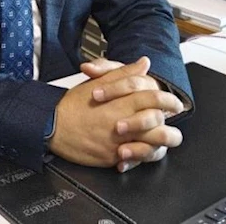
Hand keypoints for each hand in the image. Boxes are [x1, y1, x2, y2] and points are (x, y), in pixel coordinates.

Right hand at [48, 58, 183, 171]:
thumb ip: (124, 73)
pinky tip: (141, 151)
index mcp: (121, 102)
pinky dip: (141, 156)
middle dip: (170, 122)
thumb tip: (143, 64)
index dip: (168, 99)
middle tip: (172, 122)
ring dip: (160, 143)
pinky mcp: (112, 157)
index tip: (174, 101)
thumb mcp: (98, 82)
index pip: (154, 98)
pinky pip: (135, 161)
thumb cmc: (73, 105)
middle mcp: (123, 123)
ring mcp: (118, 142)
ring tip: (161, 139)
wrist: (52, 126)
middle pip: (158, 124)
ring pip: (152, 146)